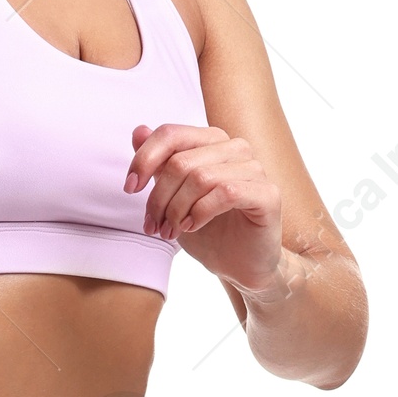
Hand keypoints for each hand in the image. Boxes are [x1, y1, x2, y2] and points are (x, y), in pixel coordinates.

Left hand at [125, 122, 285, 295]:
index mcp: (212, 142)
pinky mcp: (267, 194)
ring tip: (170, 231)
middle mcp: (235, 148)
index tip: (130, 188)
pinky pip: (226, 193)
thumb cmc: (209, 231)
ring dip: (177, 210)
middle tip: (154, 226)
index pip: (171, 134)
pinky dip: (201, 212)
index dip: (144, 159)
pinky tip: (193, 227)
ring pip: (200, 177)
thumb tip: (137, 131)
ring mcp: (254, 169)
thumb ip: (159, 164)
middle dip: (159, 198)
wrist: (239, 265)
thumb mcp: (173, 197)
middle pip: (181, 161)